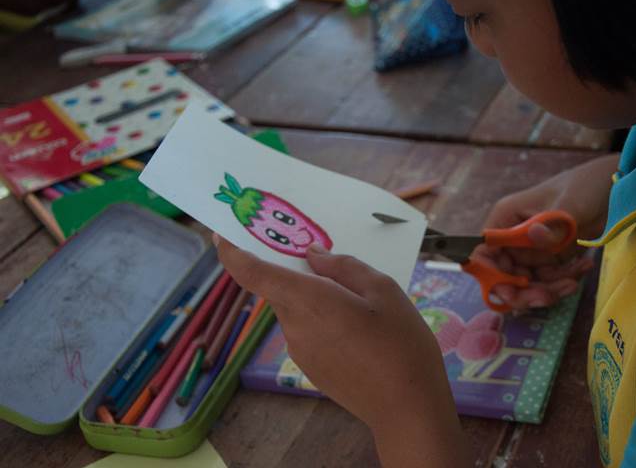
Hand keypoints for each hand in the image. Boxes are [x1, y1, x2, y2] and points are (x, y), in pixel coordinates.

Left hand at [215, 238, 470, 467]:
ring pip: (297, 309)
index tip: (223, 235)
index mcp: (308, 301)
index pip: (252, 273)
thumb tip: (313, 254)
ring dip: (316, 298)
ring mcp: (300, 350)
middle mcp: (295, 325)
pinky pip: (307, 330)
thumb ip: (344, 267)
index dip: (232, 252)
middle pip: (281, 288)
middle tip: (331, 262)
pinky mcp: (309, 367)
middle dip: (298, 272)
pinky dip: (323, 320)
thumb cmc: (400, 343)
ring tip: (360, 302)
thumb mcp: (384, 289)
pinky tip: (358, 328)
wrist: (406, 406)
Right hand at [475, 153, 619, 309]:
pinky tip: (584, 266)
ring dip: (550, 289)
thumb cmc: (586, 186)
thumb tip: (532, 235)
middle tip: (546, 297)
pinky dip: (566, 279)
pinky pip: (550, 280)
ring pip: (529, 283)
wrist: (614, 188)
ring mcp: (533, 249)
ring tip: (573, 282)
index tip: (510, 290)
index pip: (484, 252)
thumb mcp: (571, 205)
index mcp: (506, 218)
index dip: (490, 275)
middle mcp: (514, 236)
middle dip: (524, 291)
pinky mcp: (552, 257)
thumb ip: (552, 226)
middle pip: (505, 275)